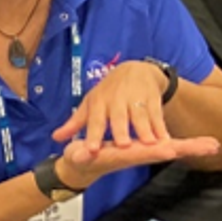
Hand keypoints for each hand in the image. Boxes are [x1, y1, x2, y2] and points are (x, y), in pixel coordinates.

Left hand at [54, 60, 177, 154]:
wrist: (134, 70)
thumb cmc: (108, 93)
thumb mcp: (91, 104)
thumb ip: (75, 123)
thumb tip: (55, 138)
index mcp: (99, 103)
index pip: (95, 120)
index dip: (93, 134)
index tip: (91, 150)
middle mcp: (116, 100)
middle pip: (119, 116)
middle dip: (121, 130)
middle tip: (124, 146)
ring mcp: (135, 98)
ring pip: (140, 115)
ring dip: (145, 129)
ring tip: (150, 144)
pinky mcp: (152, 98)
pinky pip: (157, 114)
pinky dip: (161, 126)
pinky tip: (165, 139)